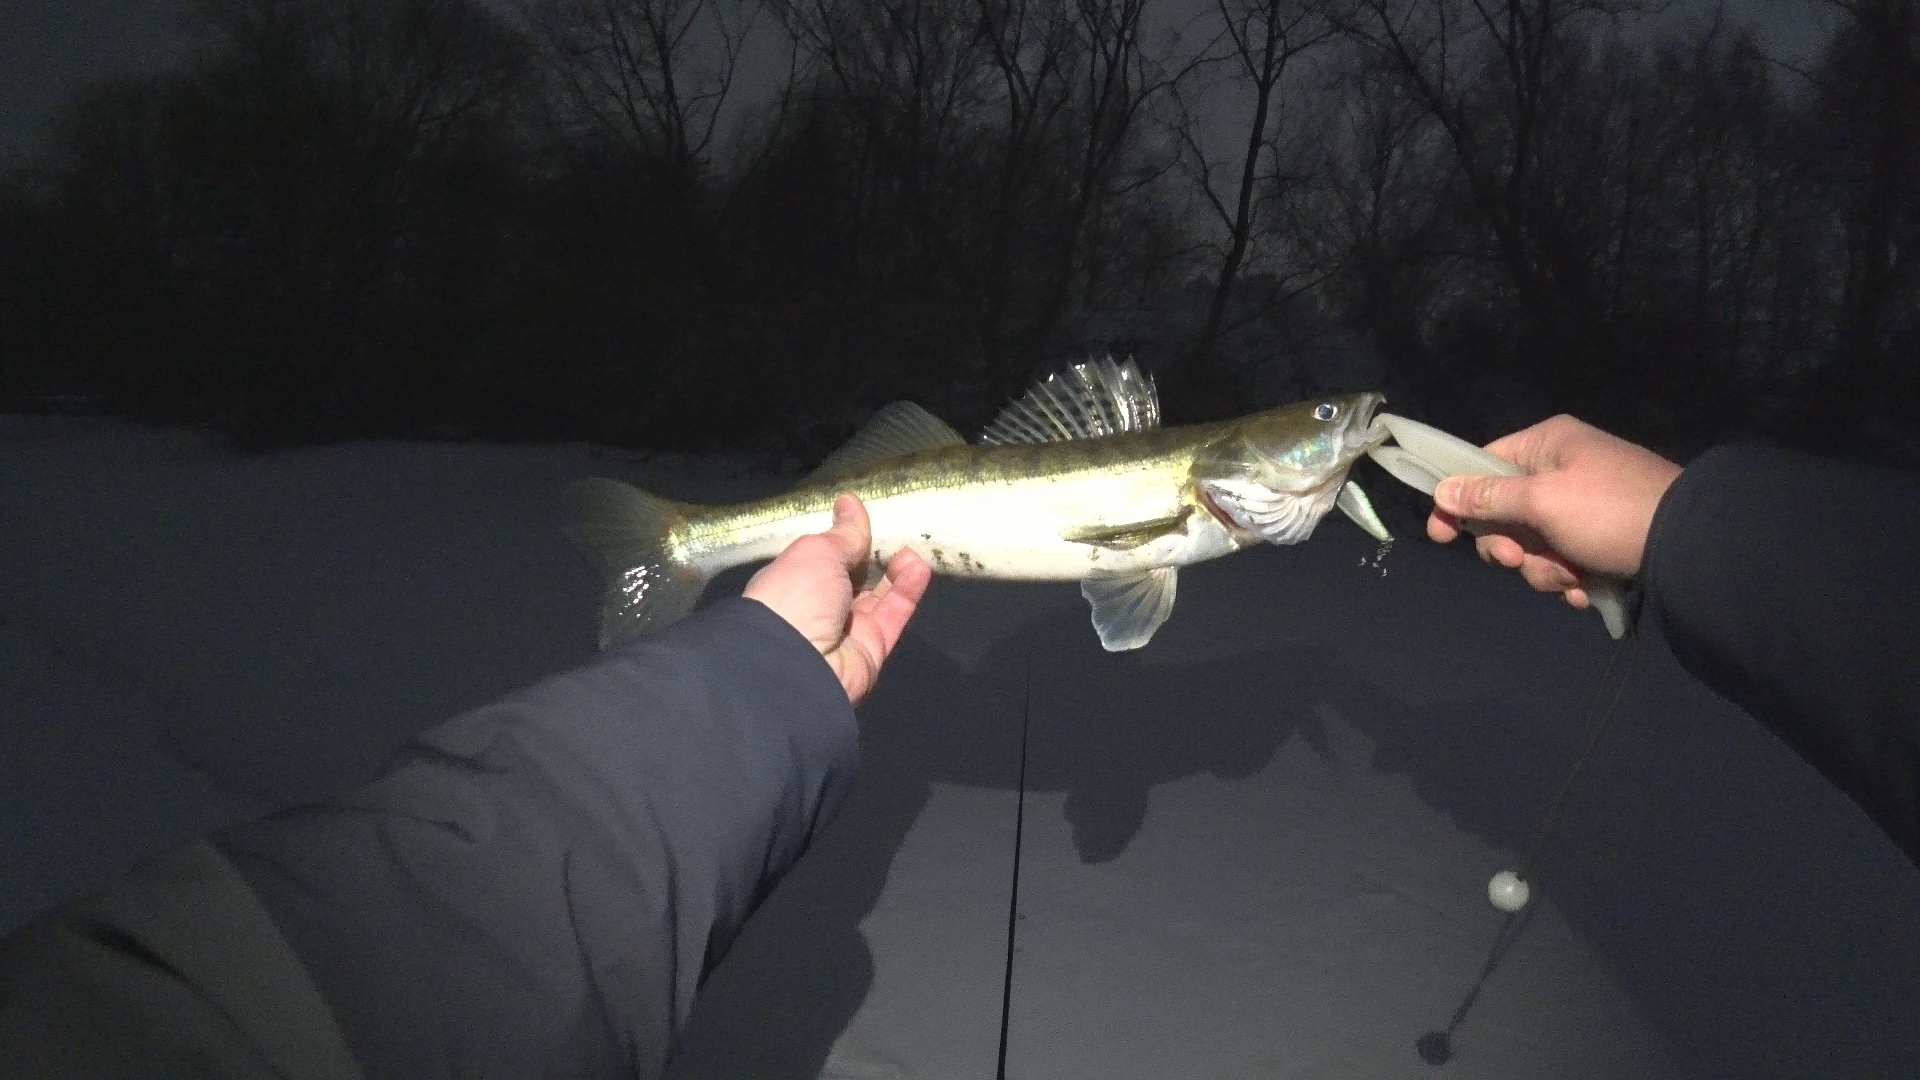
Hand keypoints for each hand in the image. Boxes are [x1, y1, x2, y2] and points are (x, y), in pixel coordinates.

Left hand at [743, 494, 931, 705]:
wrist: (797, 664)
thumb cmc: (796, 595)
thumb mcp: (817, 552)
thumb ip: (844, 534)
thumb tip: (850, 502)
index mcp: (793, 582)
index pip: (821, 558)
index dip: (843, 540)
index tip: (864, 518)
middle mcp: (817, 608)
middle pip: (853, 578)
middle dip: (873, 556)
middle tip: (896, 531)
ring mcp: (846, 631)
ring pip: (878, 596)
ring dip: (896, 571)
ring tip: (910, 549)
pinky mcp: (873, 649)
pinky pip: (893, 615)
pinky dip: (907, 591)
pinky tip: (918, 567)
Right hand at [1426, 415, 1682, 608]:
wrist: (1690, 544)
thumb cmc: (1609, 512)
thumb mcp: (1541, 502)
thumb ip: (1488, 499)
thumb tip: (1441, 491)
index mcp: (1547, 445)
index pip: (1482, 466)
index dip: (1457, 502)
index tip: (1440, 535)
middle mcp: (1562, 470)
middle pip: (1504, 514)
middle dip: (1511, 547)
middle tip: (1519, 561)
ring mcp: (1584, 507)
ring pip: (1533, 545)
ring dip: (1543, 569)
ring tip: (1572, 578)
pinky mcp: (1602, 539)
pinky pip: (1564, 560)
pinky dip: (1570, 579)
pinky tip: (1587, 590)